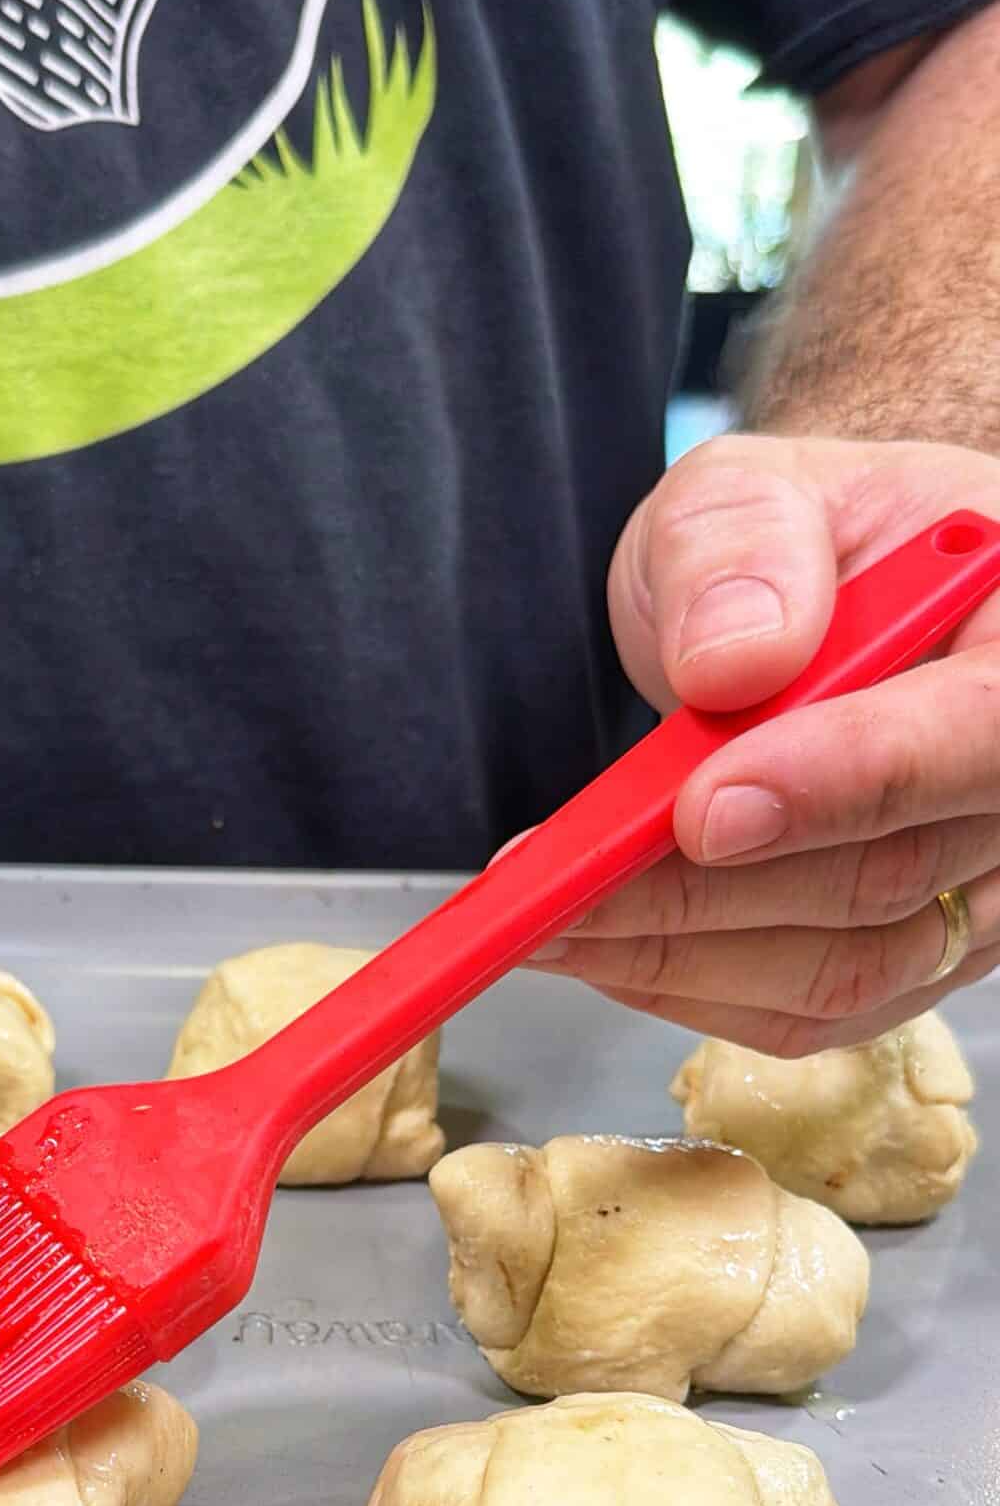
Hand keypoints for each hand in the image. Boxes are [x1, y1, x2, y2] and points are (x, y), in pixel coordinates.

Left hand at [529, 435, 999, 1053]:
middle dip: (706, 893)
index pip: (981, 728)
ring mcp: (983, 883)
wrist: (815, 610)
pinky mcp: (919, 956)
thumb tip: (732, 660)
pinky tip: (605, 948)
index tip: (701, 809)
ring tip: (549, 919)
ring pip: (848, 968)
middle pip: (898, 873)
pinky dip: (693, 990)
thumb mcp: (749, 492)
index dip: (849, 779)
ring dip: (678, 957)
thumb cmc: (795, 551)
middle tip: (560, 886)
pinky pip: (816, 1013)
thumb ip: (740, 545)